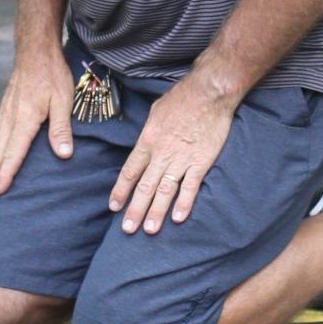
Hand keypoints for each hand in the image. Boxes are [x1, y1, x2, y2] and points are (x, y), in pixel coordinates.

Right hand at [0, 44, 75, 198]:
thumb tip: (64, 155)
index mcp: (24, 118)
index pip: (14, 151)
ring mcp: (4, 113)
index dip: (7, 172)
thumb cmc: (52, 74)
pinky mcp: (4, 108)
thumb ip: (60, 128)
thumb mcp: (63, 100)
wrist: (35, 50)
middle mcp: (10, 118)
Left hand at [109, 79, 234, 233]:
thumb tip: (144, 145)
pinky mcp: (201, 162)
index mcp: (147, 141)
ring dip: (156, 212)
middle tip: (128, 230)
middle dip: (135, 210)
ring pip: (165, 191)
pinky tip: (178, 219)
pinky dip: (184, 203)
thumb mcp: (155, 113)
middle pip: (144, 187)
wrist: (207, 93)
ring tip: (149, 230)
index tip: (114, 207)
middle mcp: (161, 154)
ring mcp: (181, 160)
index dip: (121, 191)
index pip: (130, 172)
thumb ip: (148, 133)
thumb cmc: (180, 99)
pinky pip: (190, 187)